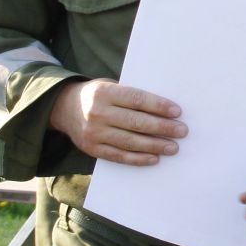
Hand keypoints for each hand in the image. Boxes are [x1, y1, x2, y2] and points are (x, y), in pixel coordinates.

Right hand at [49, 79, 187, 164]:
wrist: (64, 108)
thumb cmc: (97, 95)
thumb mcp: (109, 86)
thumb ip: (129, 96)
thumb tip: (162, 109)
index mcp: (104, 92)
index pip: (136, 99)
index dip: (158, 106)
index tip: (176, 111)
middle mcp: (98, 113)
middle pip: (136, 122)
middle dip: (162, 127)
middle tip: (182, 131)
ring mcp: (94, 133)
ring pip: (130, 142)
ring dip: (154, 146)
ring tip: (173, 147)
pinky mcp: (92, 149)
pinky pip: (119, 156)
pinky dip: (138, 158)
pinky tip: (154, 158)